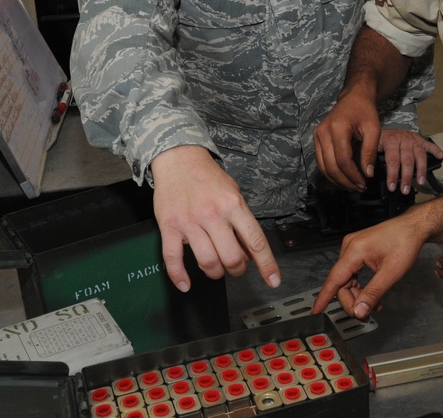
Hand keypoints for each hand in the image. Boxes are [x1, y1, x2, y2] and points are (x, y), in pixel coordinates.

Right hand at [150, 145, 280, 292]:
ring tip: (216, 269)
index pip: (255, 241)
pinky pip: (173, 259)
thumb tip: (249, 251)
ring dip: (215, 272)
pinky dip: (179, 276)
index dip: (267, 264)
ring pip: (207, 261)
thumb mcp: (234, 194)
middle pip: (231, 257)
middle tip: (236, 267)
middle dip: (237, 269)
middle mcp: (213, 214)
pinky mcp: (169, 227)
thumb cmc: (208, 178)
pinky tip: (186, 284)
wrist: (179, 159)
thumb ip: (241, 222)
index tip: (273, 280)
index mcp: (233, 205)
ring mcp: (190, 221)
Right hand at [312, 213, 425, 319]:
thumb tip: (358, 312)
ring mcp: (353, 247)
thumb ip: (373, 293)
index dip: (324, 296)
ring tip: (375, 306)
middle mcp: (349, 247)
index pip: (334, 278)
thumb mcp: (391, 273)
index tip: (315, 311)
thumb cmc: (405, 243)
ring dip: (358, 294)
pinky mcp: (359, 249)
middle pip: (342, 282)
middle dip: (352, 300)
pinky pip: (353, 272)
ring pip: (347, 279)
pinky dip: (360, 285)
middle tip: (367, 315)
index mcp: (354, 250)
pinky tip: (371, 294)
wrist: (414, 226)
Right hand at [313, 92, 381, 191]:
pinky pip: (321, 161)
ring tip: (351, 186)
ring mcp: (317, 135)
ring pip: (322, 166)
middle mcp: (322, 132)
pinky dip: (331, 173)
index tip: (364, 183)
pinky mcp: (316, 138)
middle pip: (330, 166)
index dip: (353, 175)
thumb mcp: (373, 129)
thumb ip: (370, 151)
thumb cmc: (365, 111)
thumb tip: (368, 174)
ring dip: (336, 180)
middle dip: (344, 181)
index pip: (343, 160)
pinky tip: (343, 178)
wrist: (354, 97)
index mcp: (337, 128)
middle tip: (358, 188)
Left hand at [378, 129, 442, 194]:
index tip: (392, 187)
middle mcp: (403, 139)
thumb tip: (371, 174)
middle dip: (406, 177)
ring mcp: (412, 139)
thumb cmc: (378, 140)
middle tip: (405, 190)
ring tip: (421, 182)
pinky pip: (428, 144)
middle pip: (407, 160)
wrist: (379, 125)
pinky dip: (435, 150)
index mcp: (390, 141)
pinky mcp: (418, 138)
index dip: (392, 175)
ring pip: (419, 155)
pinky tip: (441, 156)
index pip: (392, 160)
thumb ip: (373, 159)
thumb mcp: (372, 148)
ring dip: (421, 169)